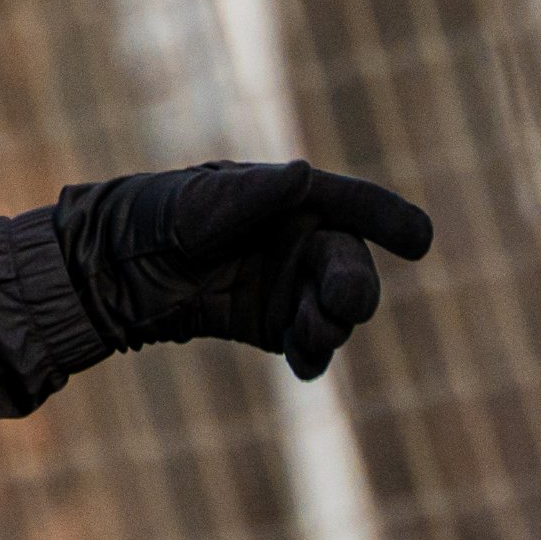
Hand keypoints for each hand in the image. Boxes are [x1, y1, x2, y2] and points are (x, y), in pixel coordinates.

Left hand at [53, 159, 432, 379]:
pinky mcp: (273, 324)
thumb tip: (302, 175)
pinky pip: (306, 342)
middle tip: (346, 304)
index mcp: (297, 199)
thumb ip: (252, 196)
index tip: (420, 241)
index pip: (354, 206)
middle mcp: (304, 240)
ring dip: (331, 325)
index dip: (389, 219)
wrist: (120, 266)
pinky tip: (306, 363)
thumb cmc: (163, 215)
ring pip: (333, 310)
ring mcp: (291, 284)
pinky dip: (311, 354)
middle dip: (354, 287)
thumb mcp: (202, 203)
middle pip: (350, 266)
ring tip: (311, 336)